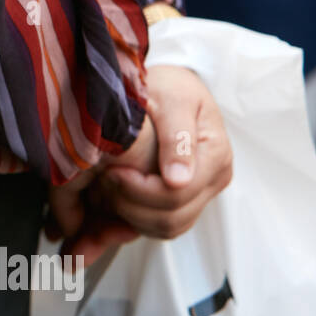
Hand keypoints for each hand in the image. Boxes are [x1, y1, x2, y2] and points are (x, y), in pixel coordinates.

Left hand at [97, 64, 232, 238]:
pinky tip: (110, 204)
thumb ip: (176, 138)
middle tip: (100, 183)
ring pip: (166, 228)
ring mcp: (202, 193)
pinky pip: (160, 226)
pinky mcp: (186, 199)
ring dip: (129, 219)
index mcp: (215, 155)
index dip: (138, 190)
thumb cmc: (171, 86)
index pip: (176, 195)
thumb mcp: (172, 100)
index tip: (109, 173)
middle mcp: (214, 179)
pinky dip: (133, 223)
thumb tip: (178, 181)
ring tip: (103, 193)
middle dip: (129, 207)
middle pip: (171, 218)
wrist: (173, 87)